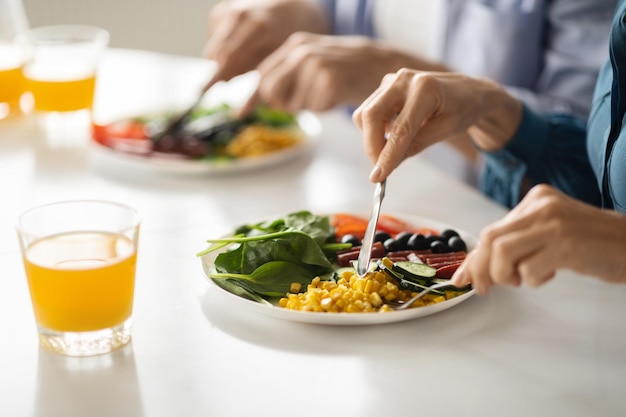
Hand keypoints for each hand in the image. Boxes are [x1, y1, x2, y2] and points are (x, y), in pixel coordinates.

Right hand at [203, 0, 327, 90]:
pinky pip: (214, 34)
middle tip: (227, 79)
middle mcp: (244, 15)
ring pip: (214, 45)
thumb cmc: (288, 43)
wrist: (295, 10)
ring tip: (243, 60)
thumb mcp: (279, 65)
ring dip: (221, 58)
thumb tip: (239, 115)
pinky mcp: (226, 6)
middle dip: (221, 69)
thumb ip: (258, 89)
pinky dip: (222, 44)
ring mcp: (234, 8)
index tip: (201, 91)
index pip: (227, 60)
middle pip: (218, 53)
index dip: (215, 77)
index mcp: (260, 30)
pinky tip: (238, 45)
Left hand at [243, 33, 443, 113]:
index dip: (253, 97)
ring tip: (327, 94)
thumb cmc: (346, 69)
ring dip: (306, 105)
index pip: (262, 76)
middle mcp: (301, 51)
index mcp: (295, 45)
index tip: (241, 113)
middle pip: (270, 91)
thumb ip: (283, 77)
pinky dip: (323, 108)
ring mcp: (315, 64)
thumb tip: (245, 105)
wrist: (384, 65)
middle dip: (283, 103)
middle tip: (308, 100)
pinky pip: (312, 107)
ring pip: (291, 102)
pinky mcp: (330, 80)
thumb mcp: (313, 64)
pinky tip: (337, 95)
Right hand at [352, 68, 522, 181]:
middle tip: (380, 168)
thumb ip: (414, 146)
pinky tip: (394, 133)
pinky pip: (369, 111)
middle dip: (371, 146)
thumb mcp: (445, 131)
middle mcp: (404, 79)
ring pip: (365, 114)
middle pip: (371, 115)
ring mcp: (392, 80)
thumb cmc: (462, 109)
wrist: (468, 90)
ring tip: (393, 149)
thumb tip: (386, 167)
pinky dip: (375, 129)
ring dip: (372, 138)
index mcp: (426, 88)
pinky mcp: (386, 85)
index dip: (387, 155)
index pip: (400, 129)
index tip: (377, 177)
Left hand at [451, 185, 625, 293]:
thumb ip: (518, 243)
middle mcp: (542, 206)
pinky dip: (533, 280)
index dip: (473, 258)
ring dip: (506, 276)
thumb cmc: (592, 244)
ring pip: (502, 253)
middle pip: (490, 239)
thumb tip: (477, 267)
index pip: (492, 230)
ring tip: (525, 279)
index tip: (462, 278)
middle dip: (480, 269)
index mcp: (536, 199)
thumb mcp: (549, 234)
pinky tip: (550, 275)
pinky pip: (529, 270)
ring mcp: (554, 223)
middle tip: (484, 288)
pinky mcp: (566, 244)